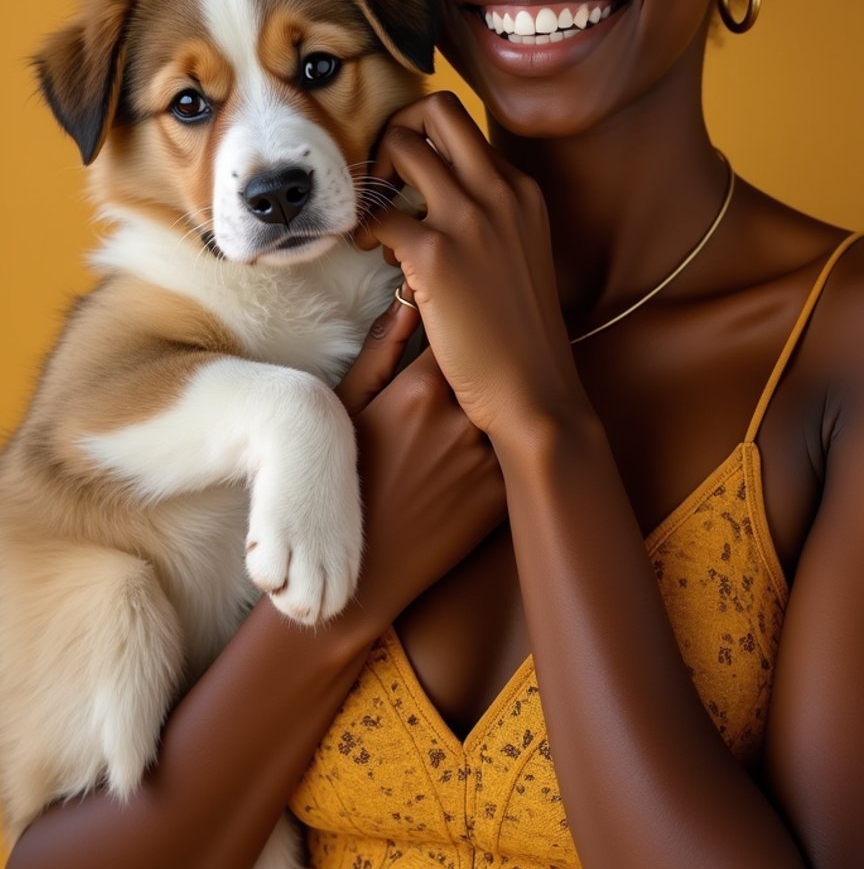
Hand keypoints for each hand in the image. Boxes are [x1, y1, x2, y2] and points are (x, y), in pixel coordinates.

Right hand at [335, 292, 506, 639]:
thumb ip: (382, 348)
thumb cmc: (343, 483)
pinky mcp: (502, 495)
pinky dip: (503, 444)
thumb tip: (409, 297)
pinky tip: (476, 451)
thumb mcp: (347, 409)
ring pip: (504, 407)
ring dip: (495, 401)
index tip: (453, 326)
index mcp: (421, 391)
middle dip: (479, 361)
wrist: (361, 572)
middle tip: (471, 361)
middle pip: (486, 366)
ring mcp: (487, 459)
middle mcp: (462, 420)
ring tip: (468, 411)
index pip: (458, 331)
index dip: (456, 327)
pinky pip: (514, 450)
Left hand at [353, 91, 589, 443]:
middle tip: (385, 177)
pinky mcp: (436, 254)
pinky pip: (382, 212)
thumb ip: (493, 218)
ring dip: (376, 175)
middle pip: (436, 108)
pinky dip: (366, 227)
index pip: (463, 125)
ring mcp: (470, 218)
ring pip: (403, 146)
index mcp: (522, 190)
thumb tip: (443, 198)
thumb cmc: (522, 335)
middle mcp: (500, 191)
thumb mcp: (522, 254)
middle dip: (396, 128)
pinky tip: (372, 251)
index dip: (423, 140)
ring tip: (375, 221)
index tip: (407, 176)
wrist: (535, 389)